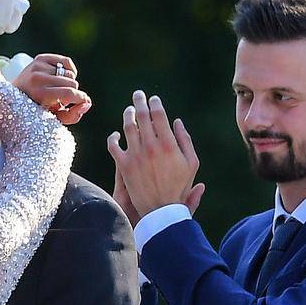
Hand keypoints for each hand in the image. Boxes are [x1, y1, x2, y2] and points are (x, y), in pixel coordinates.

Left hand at [11, 53, 91, 125]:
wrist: (14, 95)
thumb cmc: (36, 110)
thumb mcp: (52, 118)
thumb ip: (72, 115)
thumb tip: (87, 103)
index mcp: (38, 93)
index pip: (68, 92)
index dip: (81, 98)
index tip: (84, 103)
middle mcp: (36, 77)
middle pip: (72, 83)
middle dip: (71, 93)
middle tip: (60, 99)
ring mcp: (37, 66)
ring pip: (70, 74)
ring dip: (68, 83)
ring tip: (57, 90)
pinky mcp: (40, 58)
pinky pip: (67, 61)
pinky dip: (68, 71)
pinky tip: (61, 78)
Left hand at [106, 90, 205, 217]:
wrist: (161, 209)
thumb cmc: (179, 186)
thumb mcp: (192, 163)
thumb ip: (185, 140)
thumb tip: (177, 121)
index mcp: (169, 144)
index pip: (159, 116)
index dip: (155, 104)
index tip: (153, 99)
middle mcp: (151, 146)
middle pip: (142, 117)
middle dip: (139, 102)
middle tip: (138, 95)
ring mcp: (135, 155)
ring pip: (127, 128)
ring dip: (127, 115)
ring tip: (129, 110)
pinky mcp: (123, 165)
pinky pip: (114, 146)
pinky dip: (113, 137)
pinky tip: (116, 134)